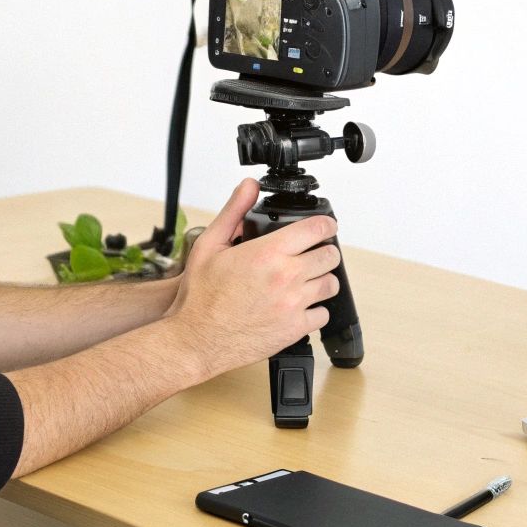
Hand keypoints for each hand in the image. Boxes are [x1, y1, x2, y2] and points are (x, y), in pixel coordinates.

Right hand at [166, 179, 341, 376]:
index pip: (317, 229)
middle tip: (313, 254)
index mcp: (268, 253)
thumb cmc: (200, 297)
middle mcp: (286, 277)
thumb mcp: (210, 245)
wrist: (196, 339)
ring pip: (330, 284)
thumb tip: (249, 186)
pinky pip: (322, 315)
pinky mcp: (295, 329)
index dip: (326, 224)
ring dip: (322, 280)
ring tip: (306, 281)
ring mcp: (293, 304)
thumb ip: (234, 211)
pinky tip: (299, 306)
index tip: (325, 227)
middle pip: (330, 256)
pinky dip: (315, 310)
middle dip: (324, 251)